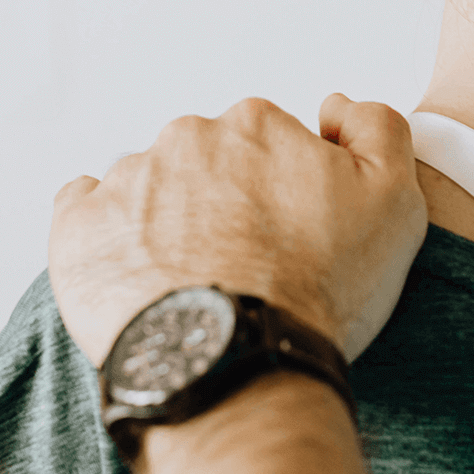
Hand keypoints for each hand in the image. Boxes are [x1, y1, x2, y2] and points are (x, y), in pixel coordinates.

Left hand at [48, 94, 426, 364]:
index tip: (289, 236)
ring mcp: (127, 181)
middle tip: (243, 265)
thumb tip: (335, 107)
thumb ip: (377, 129)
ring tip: (192, 283)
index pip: (266, 144)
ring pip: (149, 189)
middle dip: (221, 202)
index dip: (281, 192)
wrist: (237, 366)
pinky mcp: (79, 228)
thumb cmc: (316, 291)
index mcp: (255, 124)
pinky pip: (84, 211)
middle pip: (205, 162)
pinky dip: (106, 234)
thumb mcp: (394, 202)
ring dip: (166, 222)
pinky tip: (134, 270)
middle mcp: (186, 138)